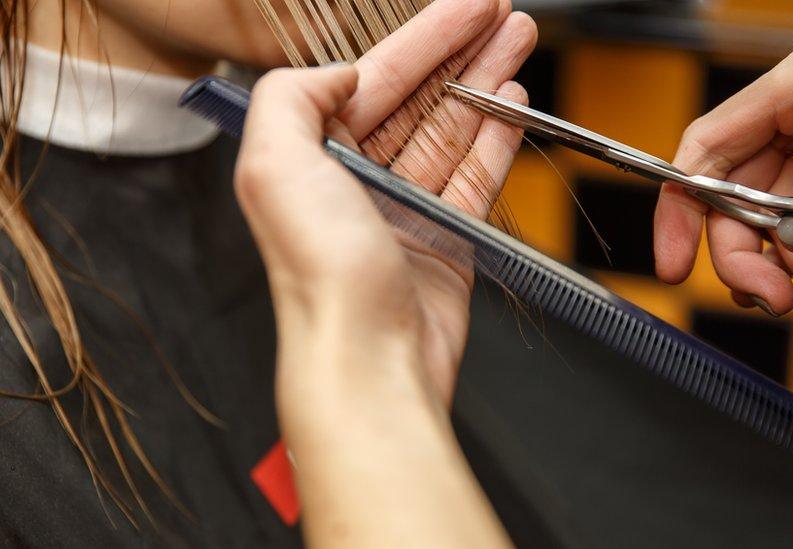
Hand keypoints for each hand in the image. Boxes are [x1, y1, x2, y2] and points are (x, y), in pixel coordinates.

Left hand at [237, 0, 535, 405]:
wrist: (371, 360)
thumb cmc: (321, 277)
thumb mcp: (273, 165)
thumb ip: (291, 97)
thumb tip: (338, 72)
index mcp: (312, 159)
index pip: (376, 78)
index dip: (425, 37)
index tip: (468, 6)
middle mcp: (356, 181)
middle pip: (419, 98)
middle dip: (463, 52)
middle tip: (504, 14)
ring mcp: (404, 210)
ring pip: (451, 131)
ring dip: (486, 85)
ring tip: (519, 43)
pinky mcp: (444, 240)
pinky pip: (474, 176)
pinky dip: (494, 139)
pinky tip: (513, 107)